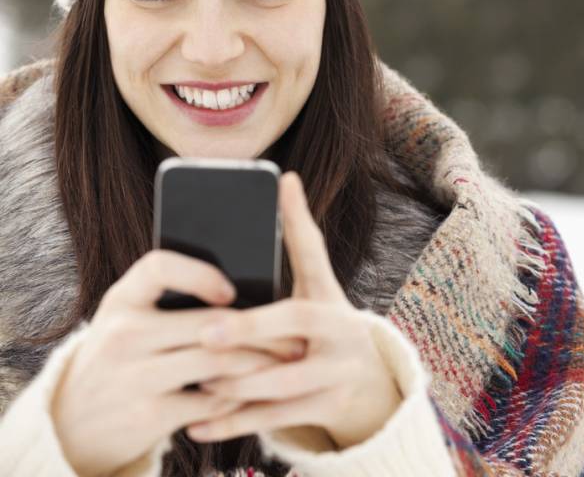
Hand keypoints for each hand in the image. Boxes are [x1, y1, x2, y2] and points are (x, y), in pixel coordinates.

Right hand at [51, 250, 306, 476]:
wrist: (73, 421)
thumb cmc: (123, 357)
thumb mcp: (131, 319)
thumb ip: (173, 299)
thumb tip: (253, 283)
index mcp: (122, 299)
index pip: (160, 267)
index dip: (201, 273)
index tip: (232, 290)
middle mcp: (122, 334)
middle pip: (208, 323)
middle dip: (262, 330)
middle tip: (296, 335)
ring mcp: (132, 377)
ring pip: (217, 362)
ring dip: (261, 363)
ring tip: (287, 360)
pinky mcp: (146, 415)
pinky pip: (210, 401)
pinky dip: (238, 396)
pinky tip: (256, 390)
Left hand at [186, 172, 402, 447]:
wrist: (367, 382)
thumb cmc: (324, 324)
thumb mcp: (317, 283)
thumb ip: (298, 239)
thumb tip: (284, 178)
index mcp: (332, 297)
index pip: (311, 264)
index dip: (293, 228)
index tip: (269, 208)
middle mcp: (344, 332)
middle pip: (294, 329)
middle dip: (248, 333)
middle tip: (204, 335)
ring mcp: (340, 373)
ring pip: (281, 383)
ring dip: (234, 383)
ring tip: (195, 380)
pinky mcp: (330, 408)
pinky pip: (275, 419)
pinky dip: (233, 423)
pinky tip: (197, 424)